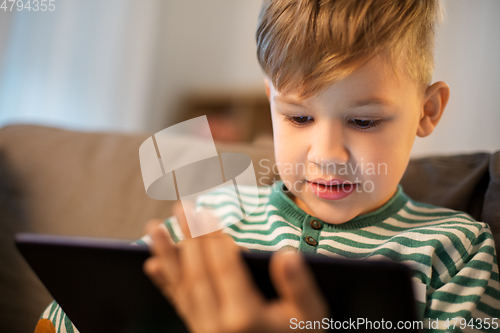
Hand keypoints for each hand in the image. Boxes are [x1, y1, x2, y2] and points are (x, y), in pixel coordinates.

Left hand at [143, 203, 328, 332]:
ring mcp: (204, 331)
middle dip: (189, 236)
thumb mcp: (309, 319)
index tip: (205, 208)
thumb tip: (286, 254)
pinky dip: (165, 284)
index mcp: (244, 317)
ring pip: (181, 286)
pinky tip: (153, 266)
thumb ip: (299, 287)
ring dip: (167, 254)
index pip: (224, 265)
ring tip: (154, 228)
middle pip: (198, 271)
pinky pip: (178, 305)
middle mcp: (217, 324)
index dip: (214, 234)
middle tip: (181, 207)